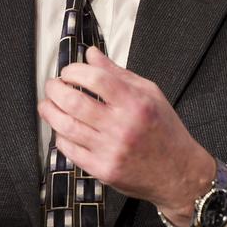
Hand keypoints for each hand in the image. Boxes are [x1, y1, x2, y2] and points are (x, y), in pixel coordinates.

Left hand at [38, 46, 213, 226]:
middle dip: (55, 90)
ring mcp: (110, 150)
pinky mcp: (102, 170)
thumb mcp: (150, 94)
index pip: (95, 79)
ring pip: (66, 127)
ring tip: (47, 105)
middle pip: (73, 102)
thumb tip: (91, 54)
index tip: (68, 72)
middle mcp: (122, 126)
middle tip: (52, 86)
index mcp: (135, 103)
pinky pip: (70, 150)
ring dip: (50, 112)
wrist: (178, 172)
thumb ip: (117, 73)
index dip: (74, 71)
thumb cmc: (165, 130)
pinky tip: (62, 129)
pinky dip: (60, 137)